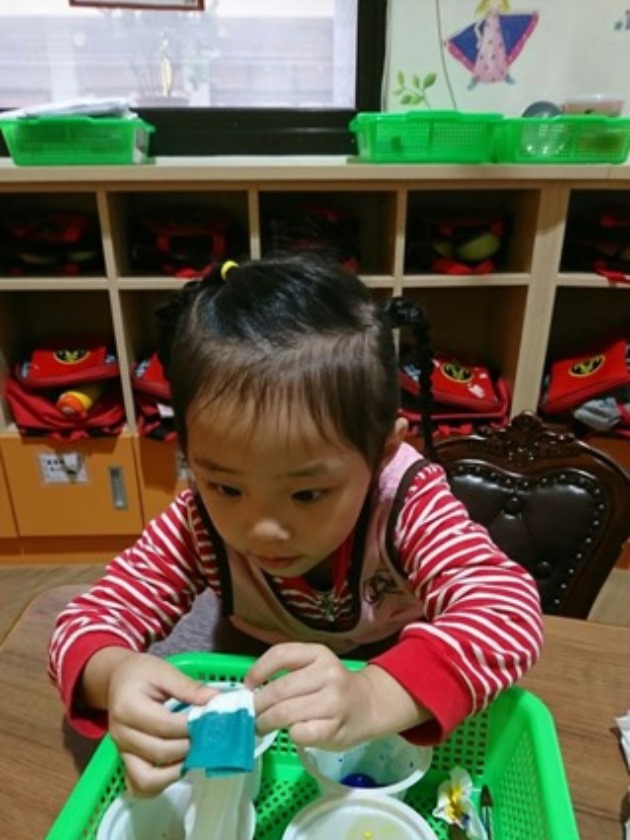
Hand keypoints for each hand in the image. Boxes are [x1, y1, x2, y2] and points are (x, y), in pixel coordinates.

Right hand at [86, 649, 216, 795]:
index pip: (166, 726)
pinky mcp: (125, 761)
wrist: (118, 679)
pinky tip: (177, 766)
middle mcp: (121, 734)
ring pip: (148, 778)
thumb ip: (189, 687)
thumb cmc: (142, 673)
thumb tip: (216, 701)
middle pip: (161, 752)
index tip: (211, 719)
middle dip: (189, 746)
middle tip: (207, 736)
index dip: (192, 726)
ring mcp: (121, 751)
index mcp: (128, 708)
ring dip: (176, 771)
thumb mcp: (164, 671)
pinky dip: (160, 783)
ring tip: (192, 753)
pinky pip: (139, 785)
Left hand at [245, 642, 427, 749]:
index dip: (258, 670)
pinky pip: (301, 733)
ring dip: (267, 722)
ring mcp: (333, 701)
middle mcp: (327, 673)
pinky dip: (290, 734)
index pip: (280, 654)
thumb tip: (251, 690)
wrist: (369, 706)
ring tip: (261, 726)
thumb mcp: (315, 667)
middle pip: (279, 689)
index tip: (247, 685)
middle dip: (258, 704)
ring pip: (286, 712)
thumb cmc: (334, 687)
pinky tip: (292, 732)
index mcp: (318, 653)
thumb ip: (289, 672)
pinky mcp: (334, 728)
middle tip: (251, 714)